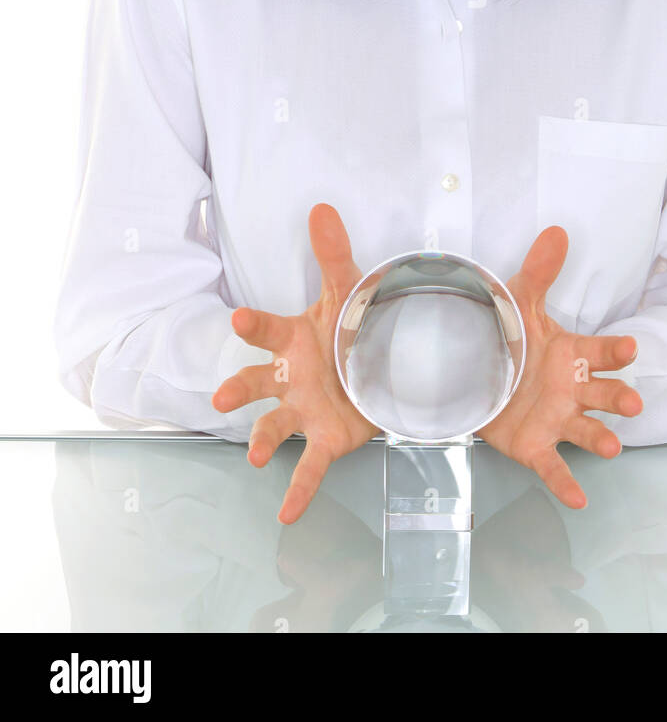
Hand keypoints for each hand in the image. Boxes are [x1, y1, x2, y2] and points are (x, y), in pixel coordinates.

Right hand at [211, 203, 377, 523]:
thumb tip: (321, 207)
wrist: (388, 363)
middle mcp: (290, 377)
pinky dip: (299, 491)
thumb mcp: (348, 291)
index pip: (267, 329)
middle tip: (223, 396)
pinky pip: (309, 466)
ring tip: (254, 452)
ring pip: (273, 425)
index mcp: (292, 339)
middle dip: (238, 387)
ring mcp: (304, 409)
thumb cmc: (355, 326)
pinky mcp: (326, 438)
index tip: (238, 318)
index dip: (253, 325)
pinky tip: (287, 514)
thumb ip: (333, 254)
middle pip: (256, 382)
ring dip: (259, 438)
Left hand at [478, 225, 641, 508]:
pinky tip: (578, 499)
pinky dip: (565, 483)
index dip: (615, 352)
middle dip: (619, 398)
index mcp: (573, 355)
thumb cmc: (507, 337)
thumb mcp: (520, 302)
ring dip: (601, 438)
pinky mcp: (536, 446)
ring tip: (610, 446)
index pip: (602, 352)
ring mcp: (557, 419)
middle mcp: (572, 389)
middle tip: (631, 402)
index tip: (629, 349)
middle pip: (604, 394)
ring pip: (586, 430)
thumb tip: (557, 231)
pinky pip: (553, 467)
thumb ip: (540, 271)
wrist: (470, 368)